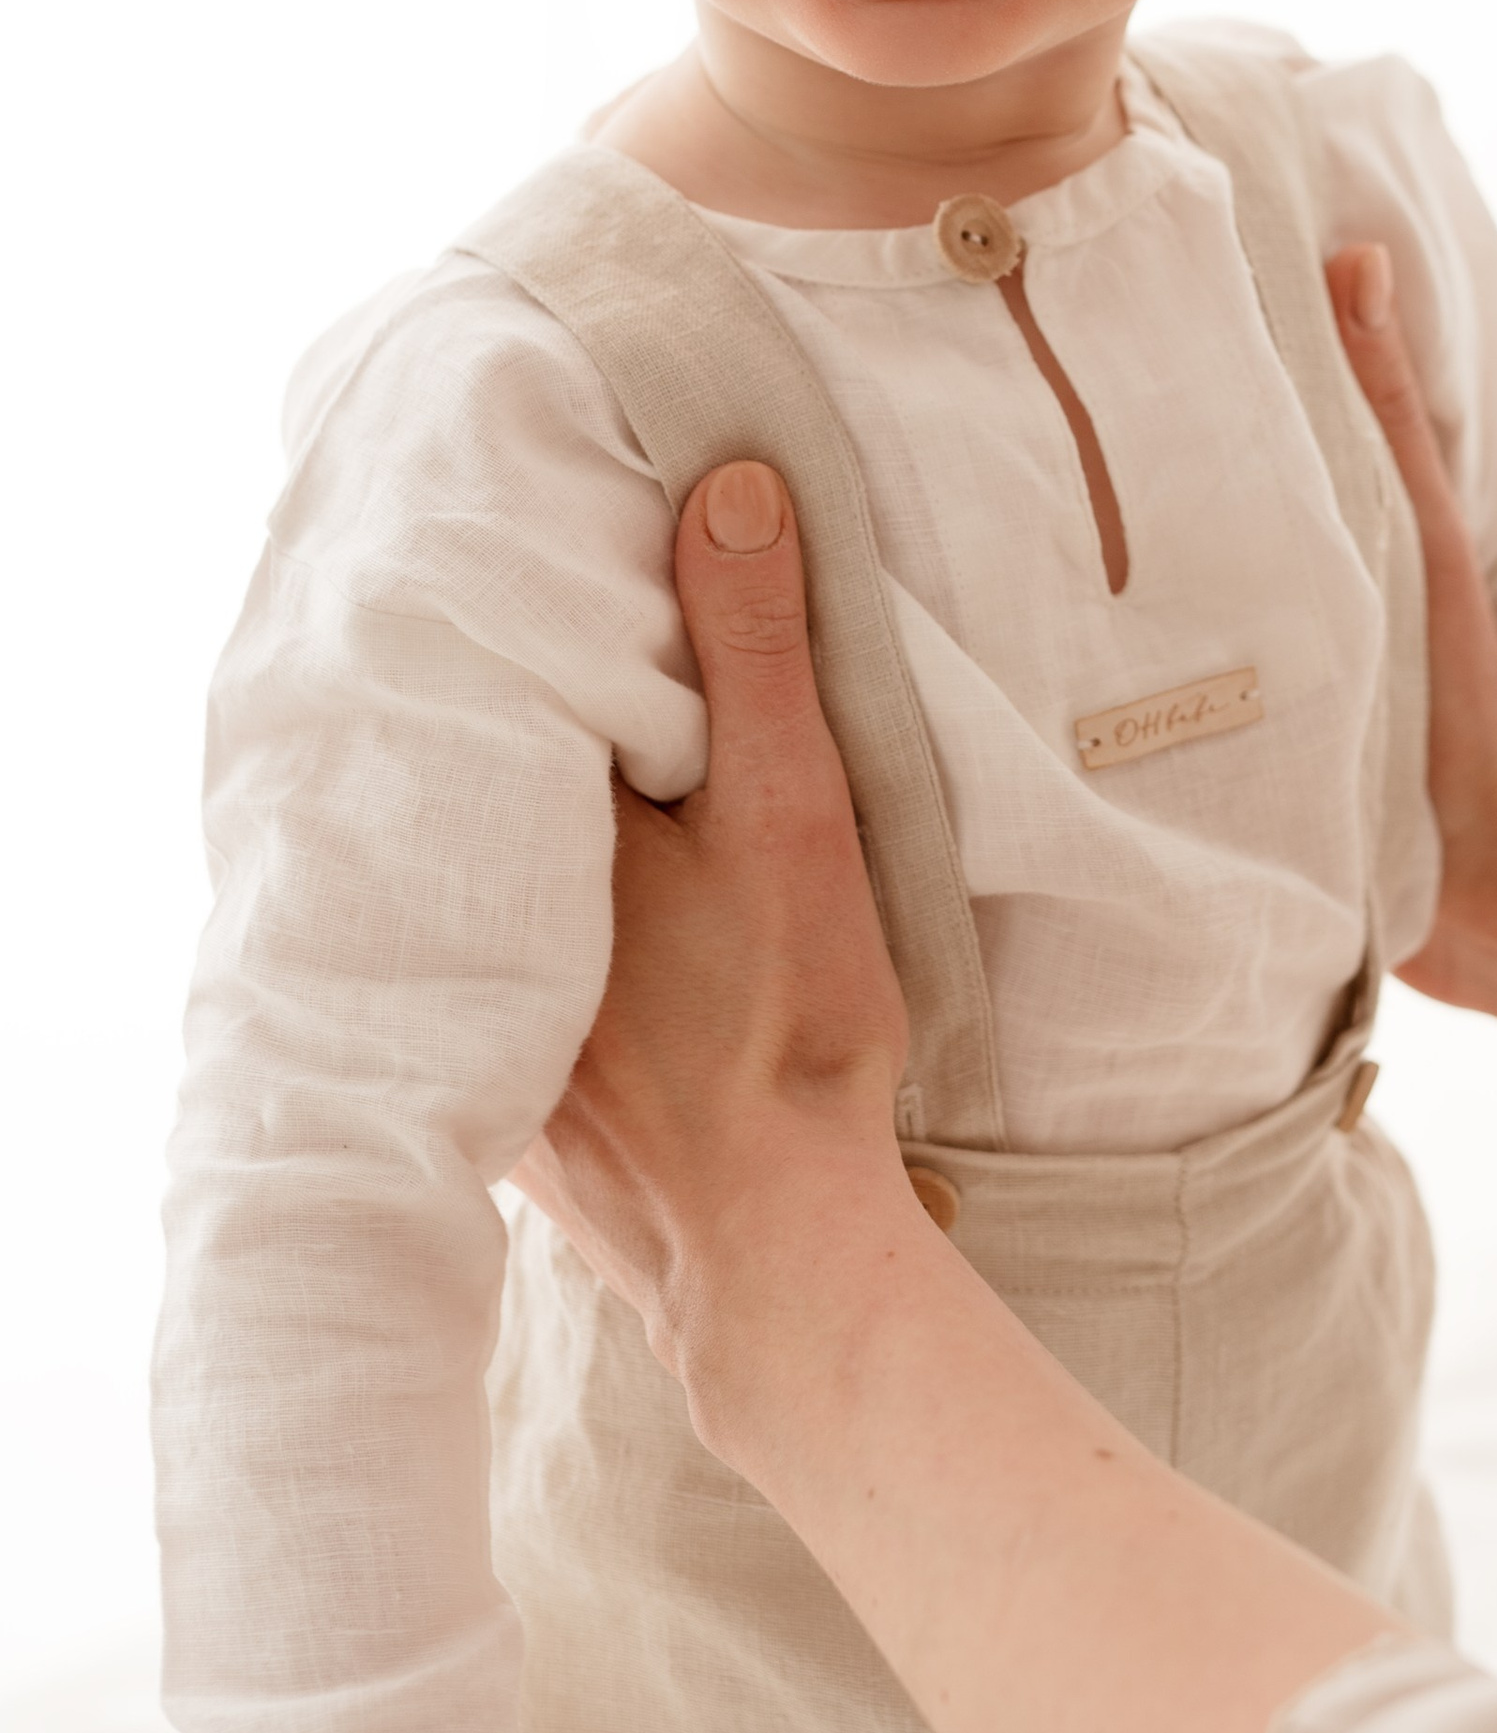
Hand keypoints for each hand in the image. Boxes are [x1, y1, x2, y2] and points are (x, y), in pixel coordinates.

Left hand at [511, 456, 920, 1431]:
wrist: (769, 1248)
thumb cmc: (783, 1029)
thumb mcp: (793, 814)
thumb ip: (757, 653)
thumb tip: (726, 483)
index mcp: (533, 833)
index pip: (501, 684)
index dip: (531, 618)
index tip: (553, 546)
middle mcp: (467, 920)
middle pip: (477, 780)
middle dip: (506, 713)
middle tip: (540, 629)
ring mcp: (470, 1012)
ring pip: (472, 878)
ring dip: (501, 825)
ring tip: (537, 761)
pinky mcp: (498, 1085)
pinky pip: (476, 970)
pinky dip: (502, 926)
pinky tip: (540, 917)